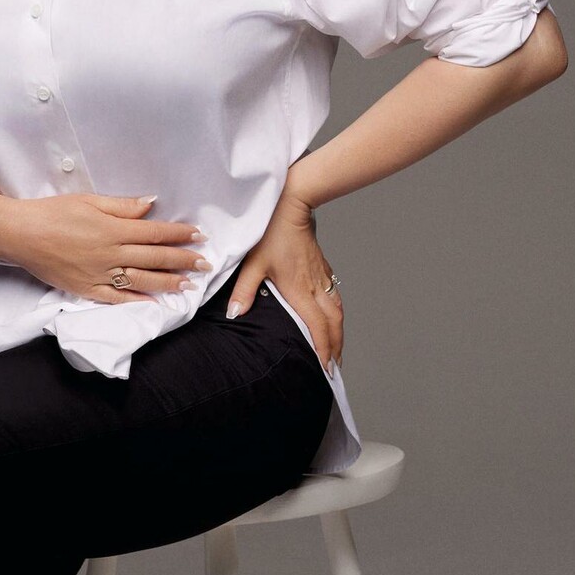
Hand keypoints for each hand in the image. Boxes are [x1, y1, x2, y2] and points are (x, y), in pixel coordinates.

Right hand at [0, 193, 211, 303]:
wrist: (21, 234)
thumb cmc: (53, 212)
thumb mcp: (89, 201)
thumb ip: (122, 206)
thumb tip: (151, 205)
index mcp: (113, 229)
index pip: (155, 233)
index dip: (179, 234)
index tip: (199, 235)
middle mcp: (111, 254)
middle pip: (154, 258)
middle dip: (182, 260)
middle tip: (204, 264)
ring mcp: (100, 274)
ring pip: (141, 280)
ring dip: (167, 283)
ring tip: (187, 285)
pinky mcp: (86, 289)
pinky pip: (116, 298)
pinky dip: (136, 301)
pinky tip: (153, 303)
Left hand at [224, 192, 342, 372]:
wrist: (292, 206)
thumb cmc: (271, 233)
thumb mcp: (252, 263)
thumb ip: (244, 291)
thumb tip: (235, 315)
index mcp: (300, 290)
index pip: (317, 327)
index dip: (324, 349)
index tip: (326, 368)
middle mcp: (315, 287)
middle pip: (334, 323)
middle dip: (336, 347)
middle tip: (335, 368)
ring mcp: (322, 277)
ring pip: (338, 311)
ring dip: (339, 333)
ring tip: (337, 350)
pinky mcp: (322, 269)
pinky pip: (335, 298)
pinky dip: (337, 315)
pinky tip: (333, 319)